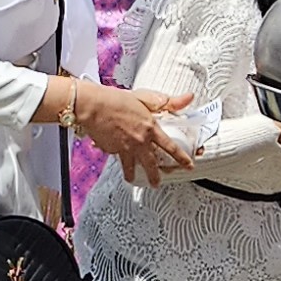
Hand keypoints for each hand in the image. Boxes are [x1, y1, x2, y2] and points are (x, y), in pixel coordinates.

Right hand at [61, 77, 188, 181]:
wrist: (93, 106)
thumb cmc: (116, 99)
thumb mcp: (146, 97)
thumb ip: (168, 102)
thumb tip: (188, 98)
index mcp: (150, 128)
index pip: (171, 147)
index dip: (181, 158)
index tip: (187, 165)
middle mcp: (139, 141)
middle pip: (151, 164)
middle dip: (155, 176)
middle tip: (157, 183)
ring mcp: (125, 147)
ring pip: (132, 167)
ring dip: (132, 175)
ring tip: (133, 179)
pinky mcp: (112, 150)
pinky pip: (116, 156)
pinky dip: (116, 157)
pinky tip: (114, 155)